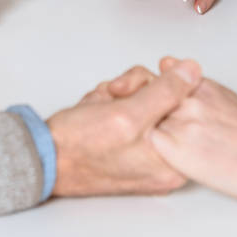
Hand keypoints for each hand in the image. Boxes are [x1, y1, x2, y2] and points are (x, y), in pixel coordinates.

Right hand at [46, 59, 202, 195]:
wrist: (43, 158)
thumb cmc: (79, 147)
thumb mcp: (128, 114)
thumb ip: (167, 92)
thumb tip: (194, 71)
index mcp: (173, 165)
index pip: (189, 110)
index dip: (163, 89)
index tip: (137, 91)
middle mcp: (164, 164)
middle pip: (169, 105)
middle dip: (136, 91)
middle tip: (113, 99)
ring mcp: (146, 156)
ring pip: (148, 102)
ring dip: (121, 95)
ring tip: (100, 107)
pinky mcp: (130, 147)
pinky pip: (133, 111)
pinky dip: (114, 104)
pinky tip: (98, 111)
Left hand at [147, 59, 236, 208]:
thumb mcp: (224, 97)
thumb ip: (191, 83)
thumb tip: (166, 63)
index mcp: (198, 84)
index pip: (152, 79)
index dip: (140, 93)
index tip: (136, 104)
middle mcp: (187, 99)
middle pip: (141, 97)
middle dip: (133, 110)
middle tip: (134, 126)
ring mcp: (181, 123)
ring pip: (141, 120)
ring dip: (135, 130)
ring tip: (140, 145)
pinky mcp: (176, 150)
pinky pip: (146, 145)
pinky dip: (142, 150)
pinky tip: (148, 160)